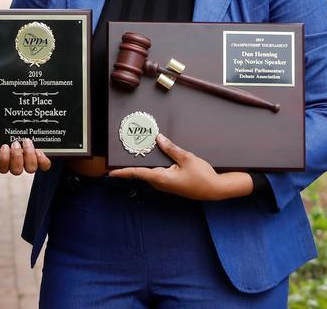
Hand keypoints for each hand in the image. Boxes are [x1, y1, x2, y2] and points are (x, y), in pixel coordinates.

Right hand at [0, 119, 50, 174]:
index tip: (4, 146)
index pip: (2, 167)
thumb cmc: (2, 122)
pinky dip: (43, 160)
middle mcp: (16, 161)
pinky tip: (40, 149)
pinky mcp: (42, 157)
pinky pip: (45, 166)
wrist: (25, 116)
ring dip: (29, 157)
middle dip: (16, 158)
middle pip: (16, 171)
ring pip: (30, 169)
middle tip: (16, 143)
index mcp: (3, 156)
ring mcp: (30, 160)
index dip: (3, 160)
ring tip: (27, 141)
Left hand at [108, 134, 251, 200]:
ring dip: (143, 164)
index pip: (137, 173)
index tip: (110, 172)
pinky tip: (154, 156)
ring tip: (137, 150)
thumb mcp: (186, 158)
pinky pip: (157, 173)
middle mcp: (160, 183)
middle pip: (142, 172)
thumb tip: (158, 138)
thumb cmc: (202, 175)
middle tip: (123, 151)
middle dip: (133, 163)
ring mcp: (165, 185)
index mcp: (161, 178)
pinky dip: (153, 165)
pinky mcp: (171, 184)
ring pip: (150, 172)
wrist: (216, 189)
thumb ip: (171, 148)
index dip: (123, 172)